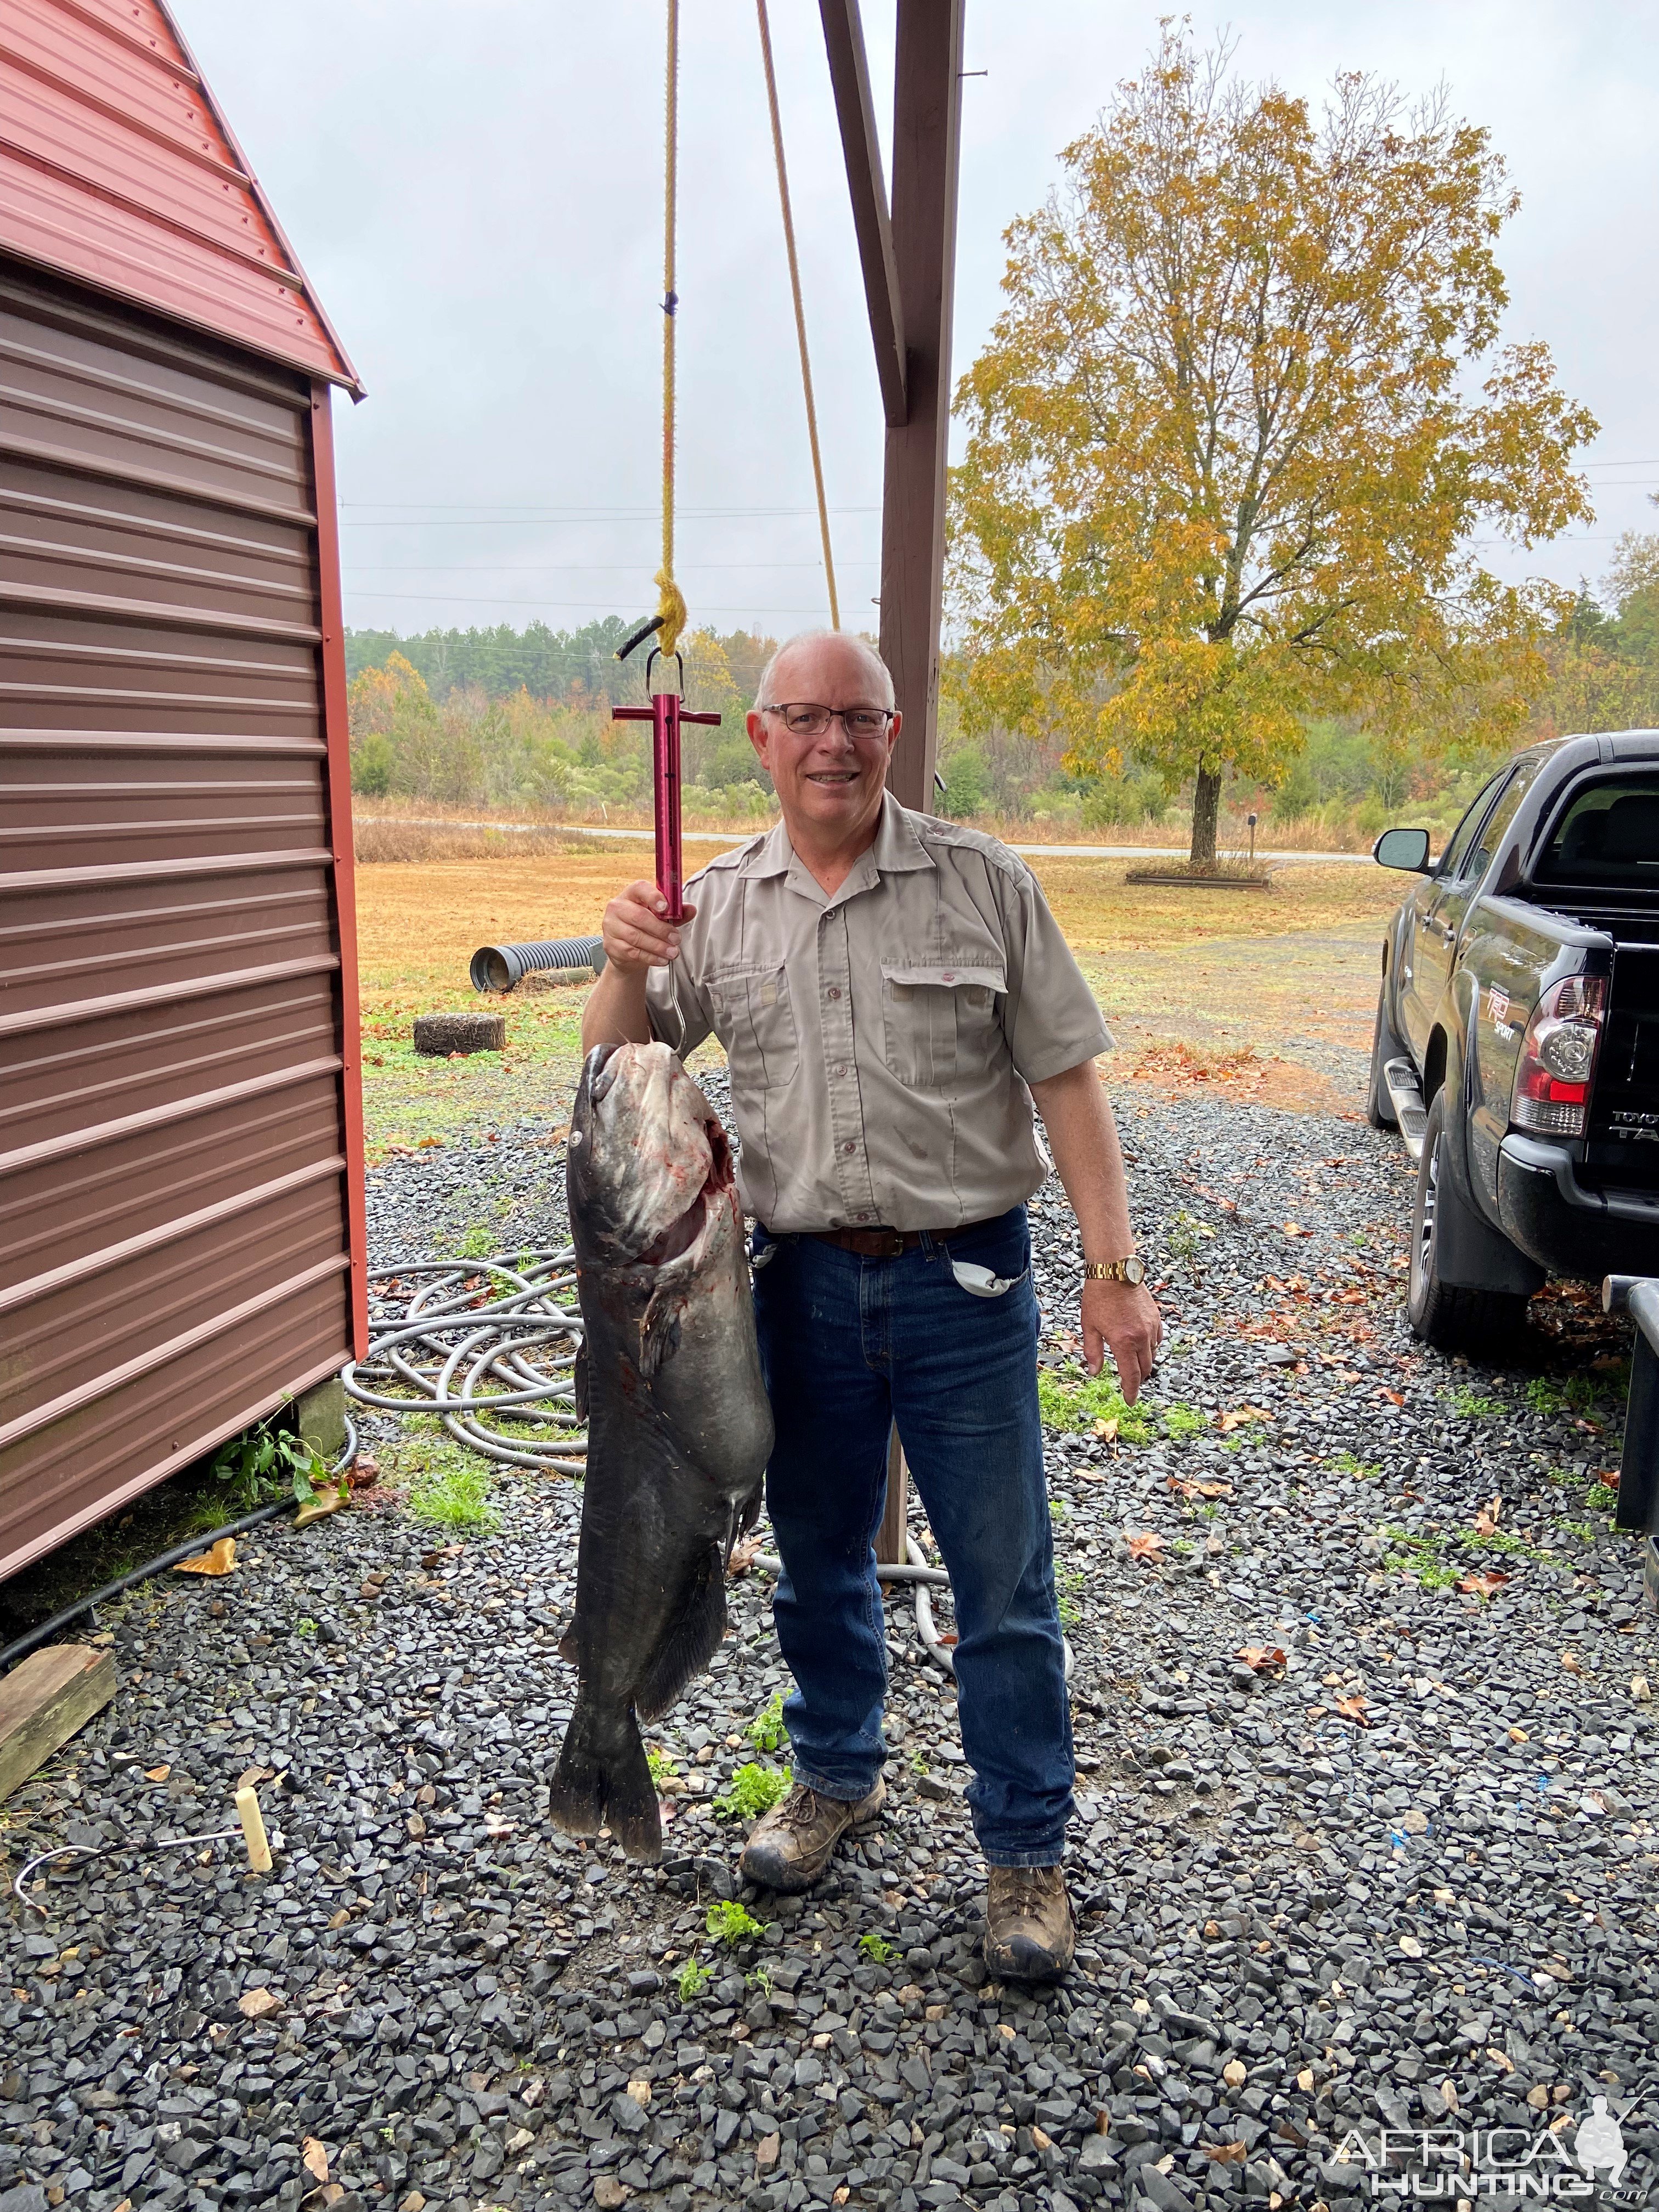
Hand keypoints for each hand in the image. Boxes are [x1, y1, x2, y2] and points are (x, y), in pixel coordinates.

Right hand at [600, 880, 697, 974]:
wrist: (626, 949)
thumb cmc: (644, 926)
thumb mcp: (661, 917)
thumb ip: (676, 913)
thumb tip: (691, 909)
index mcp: (630, 894)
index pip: (639, 888)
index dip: (653, 896)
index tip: (666, 907)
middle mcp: (617, 907)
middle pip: (639, 916)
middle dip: (661, 929)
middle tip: (676, 938)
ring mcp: (611, 927)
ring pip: (636, 937)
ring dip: (658, 946)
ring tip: (673, 952)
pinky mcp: (610, 945)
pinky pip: (632, 952)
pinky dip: (650, 957)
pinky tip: (662, 959)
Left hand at [1082, 1277, 1161, 1402]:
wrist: (1114, 1271)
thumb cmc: (1098, 1297)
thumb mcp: (1089, 1327)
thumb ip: (1093, 1352)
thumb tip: (1094, 1373)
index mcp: (1123, 1343)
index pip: (1131, 1376)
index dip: (1131, 1391)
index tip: (1130, 1401)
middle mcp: (1141, 1337)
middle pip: (1145, 1368)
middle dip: (1137, 1379)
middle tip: (1129, 1383)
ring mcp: (1151, 1327)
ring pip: (1152, 1354)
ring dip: (1144, 1363)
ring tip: (1134, 1364)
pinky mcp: (1156, 1317)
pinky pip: (1157, 1339)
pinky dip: (1150, 1347)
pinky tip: (1142, 1345)